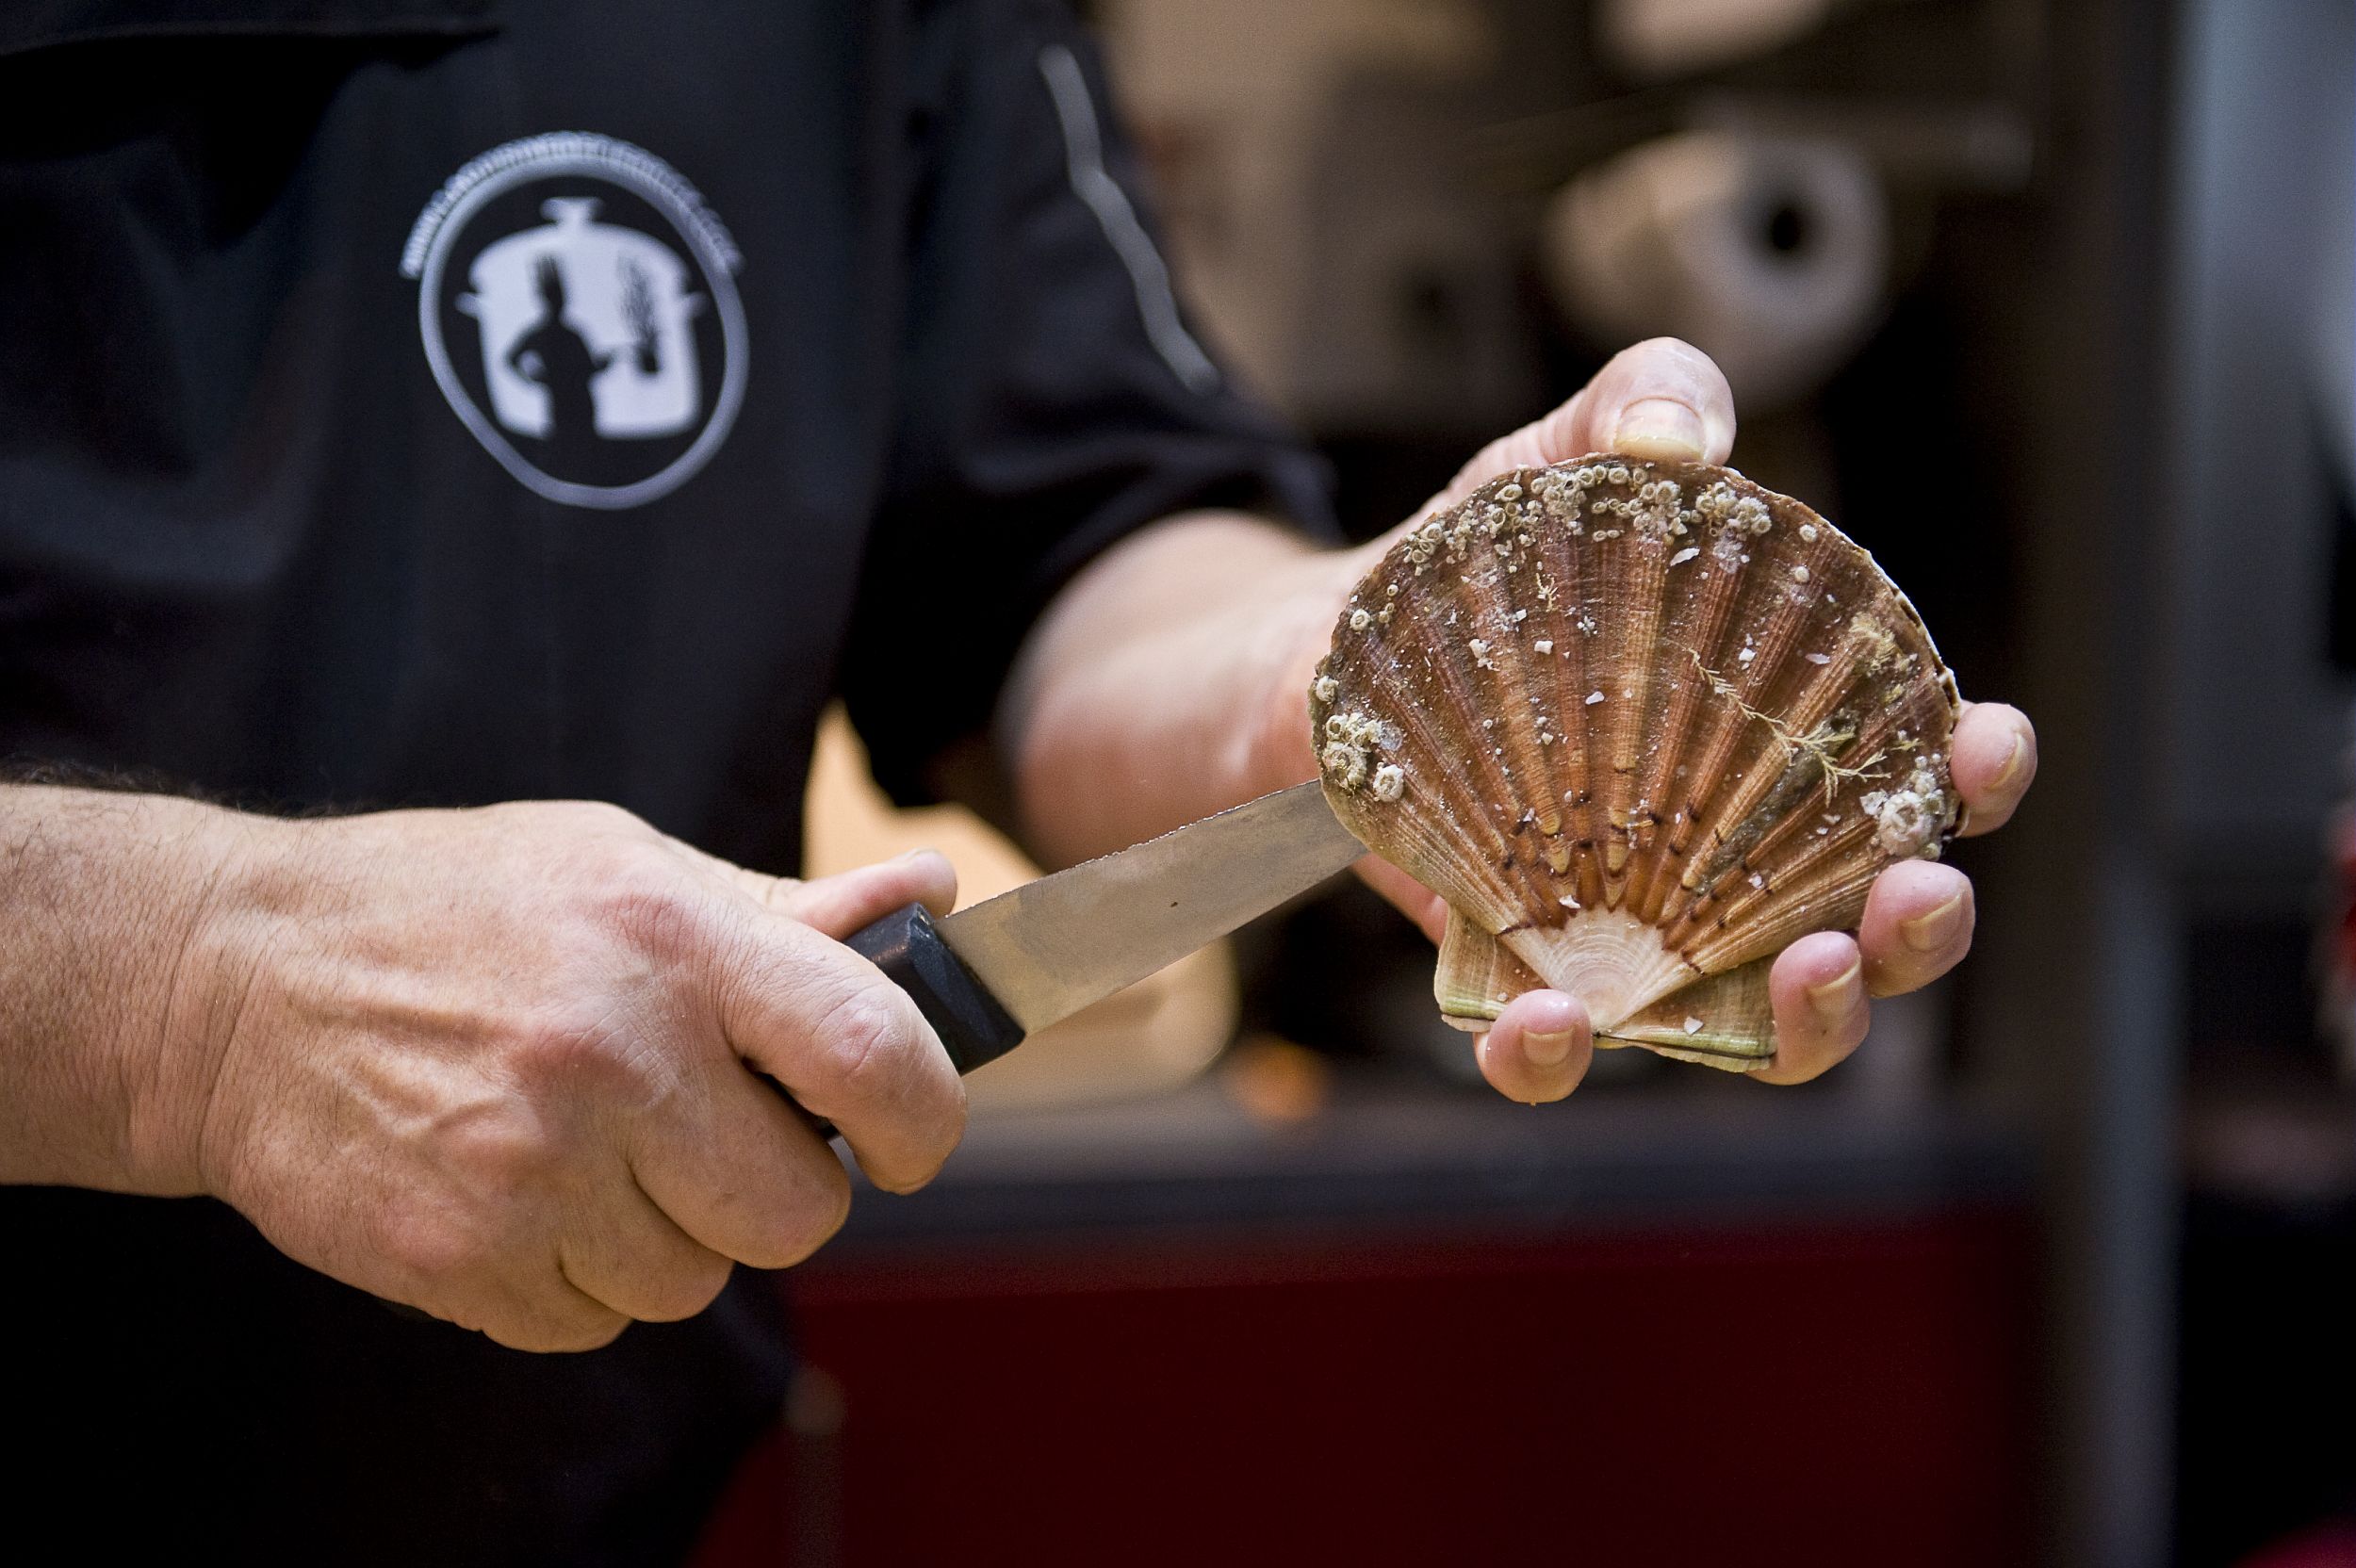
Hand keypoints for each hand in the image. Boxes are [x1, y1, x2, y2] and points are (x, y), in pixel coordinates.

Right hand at [163, 802, 963, 1350]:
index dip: (922, 1116)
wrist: (228, 982)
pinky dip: (578, 1276)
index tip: (903, 1134)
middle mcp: (614, 1055)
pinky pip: (598, 1321)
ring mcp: (533, 1167)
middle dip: (776, 1188)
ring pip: (698, 1279)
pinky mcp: (463, 1257)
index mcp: (675, 940)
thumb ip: (786, 908)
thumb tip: (929, 901)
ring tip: (589, 1147)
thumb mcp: (623, 864)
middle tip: (710, 1136)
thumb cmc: (448, 910)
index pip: (875, 1054)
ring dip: (668, 1234)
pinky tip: (522, 1190)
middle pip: (797, 1209)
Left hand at [1272, 337, 2038, 1101]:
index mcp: (1771, 743)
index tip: (1983, 746)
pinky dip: (1562, 1053)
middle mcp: (1724, 861)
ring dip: (1804, 1023)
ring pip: (1750, 1022)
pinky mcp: (1513, 972)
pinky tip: (1553, 1020)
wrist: (1309, 659)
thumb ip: (1636, 410)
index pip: (1910, 775)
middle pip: (1867, 927)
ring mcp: (1628, 933)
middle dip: (1916, 929)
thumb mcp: (1551, 465)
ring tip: (1804, 978)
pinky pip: (1558, 1045)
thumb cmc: (1471, 569)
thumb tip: (1677, 429)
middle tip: (1917, 897)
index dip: (1971, 774)